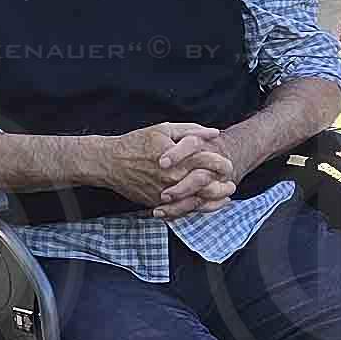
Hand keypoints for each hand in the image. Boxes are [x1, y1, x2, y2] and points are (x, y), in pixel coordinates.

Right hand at [103, 122, 231, 211]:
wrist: (109, 162)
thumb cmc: (137, 143)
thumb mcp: (164, 129)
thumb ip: (192, 130)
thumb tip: (214, 132)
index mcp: (179, 158)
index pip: (211, 163)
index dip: (223, 165)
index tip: (227, 165)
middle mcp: (174, 178)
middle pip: (208, 186)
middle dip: (223, 186)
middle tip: (231, 185)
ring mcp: (165, 193)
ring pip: (197, 202)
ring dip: (213, 201)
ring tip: (224, 198)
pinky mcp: (157, 203)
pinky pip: (181, 210)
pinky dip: (195, 209)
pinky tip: (203, 204)